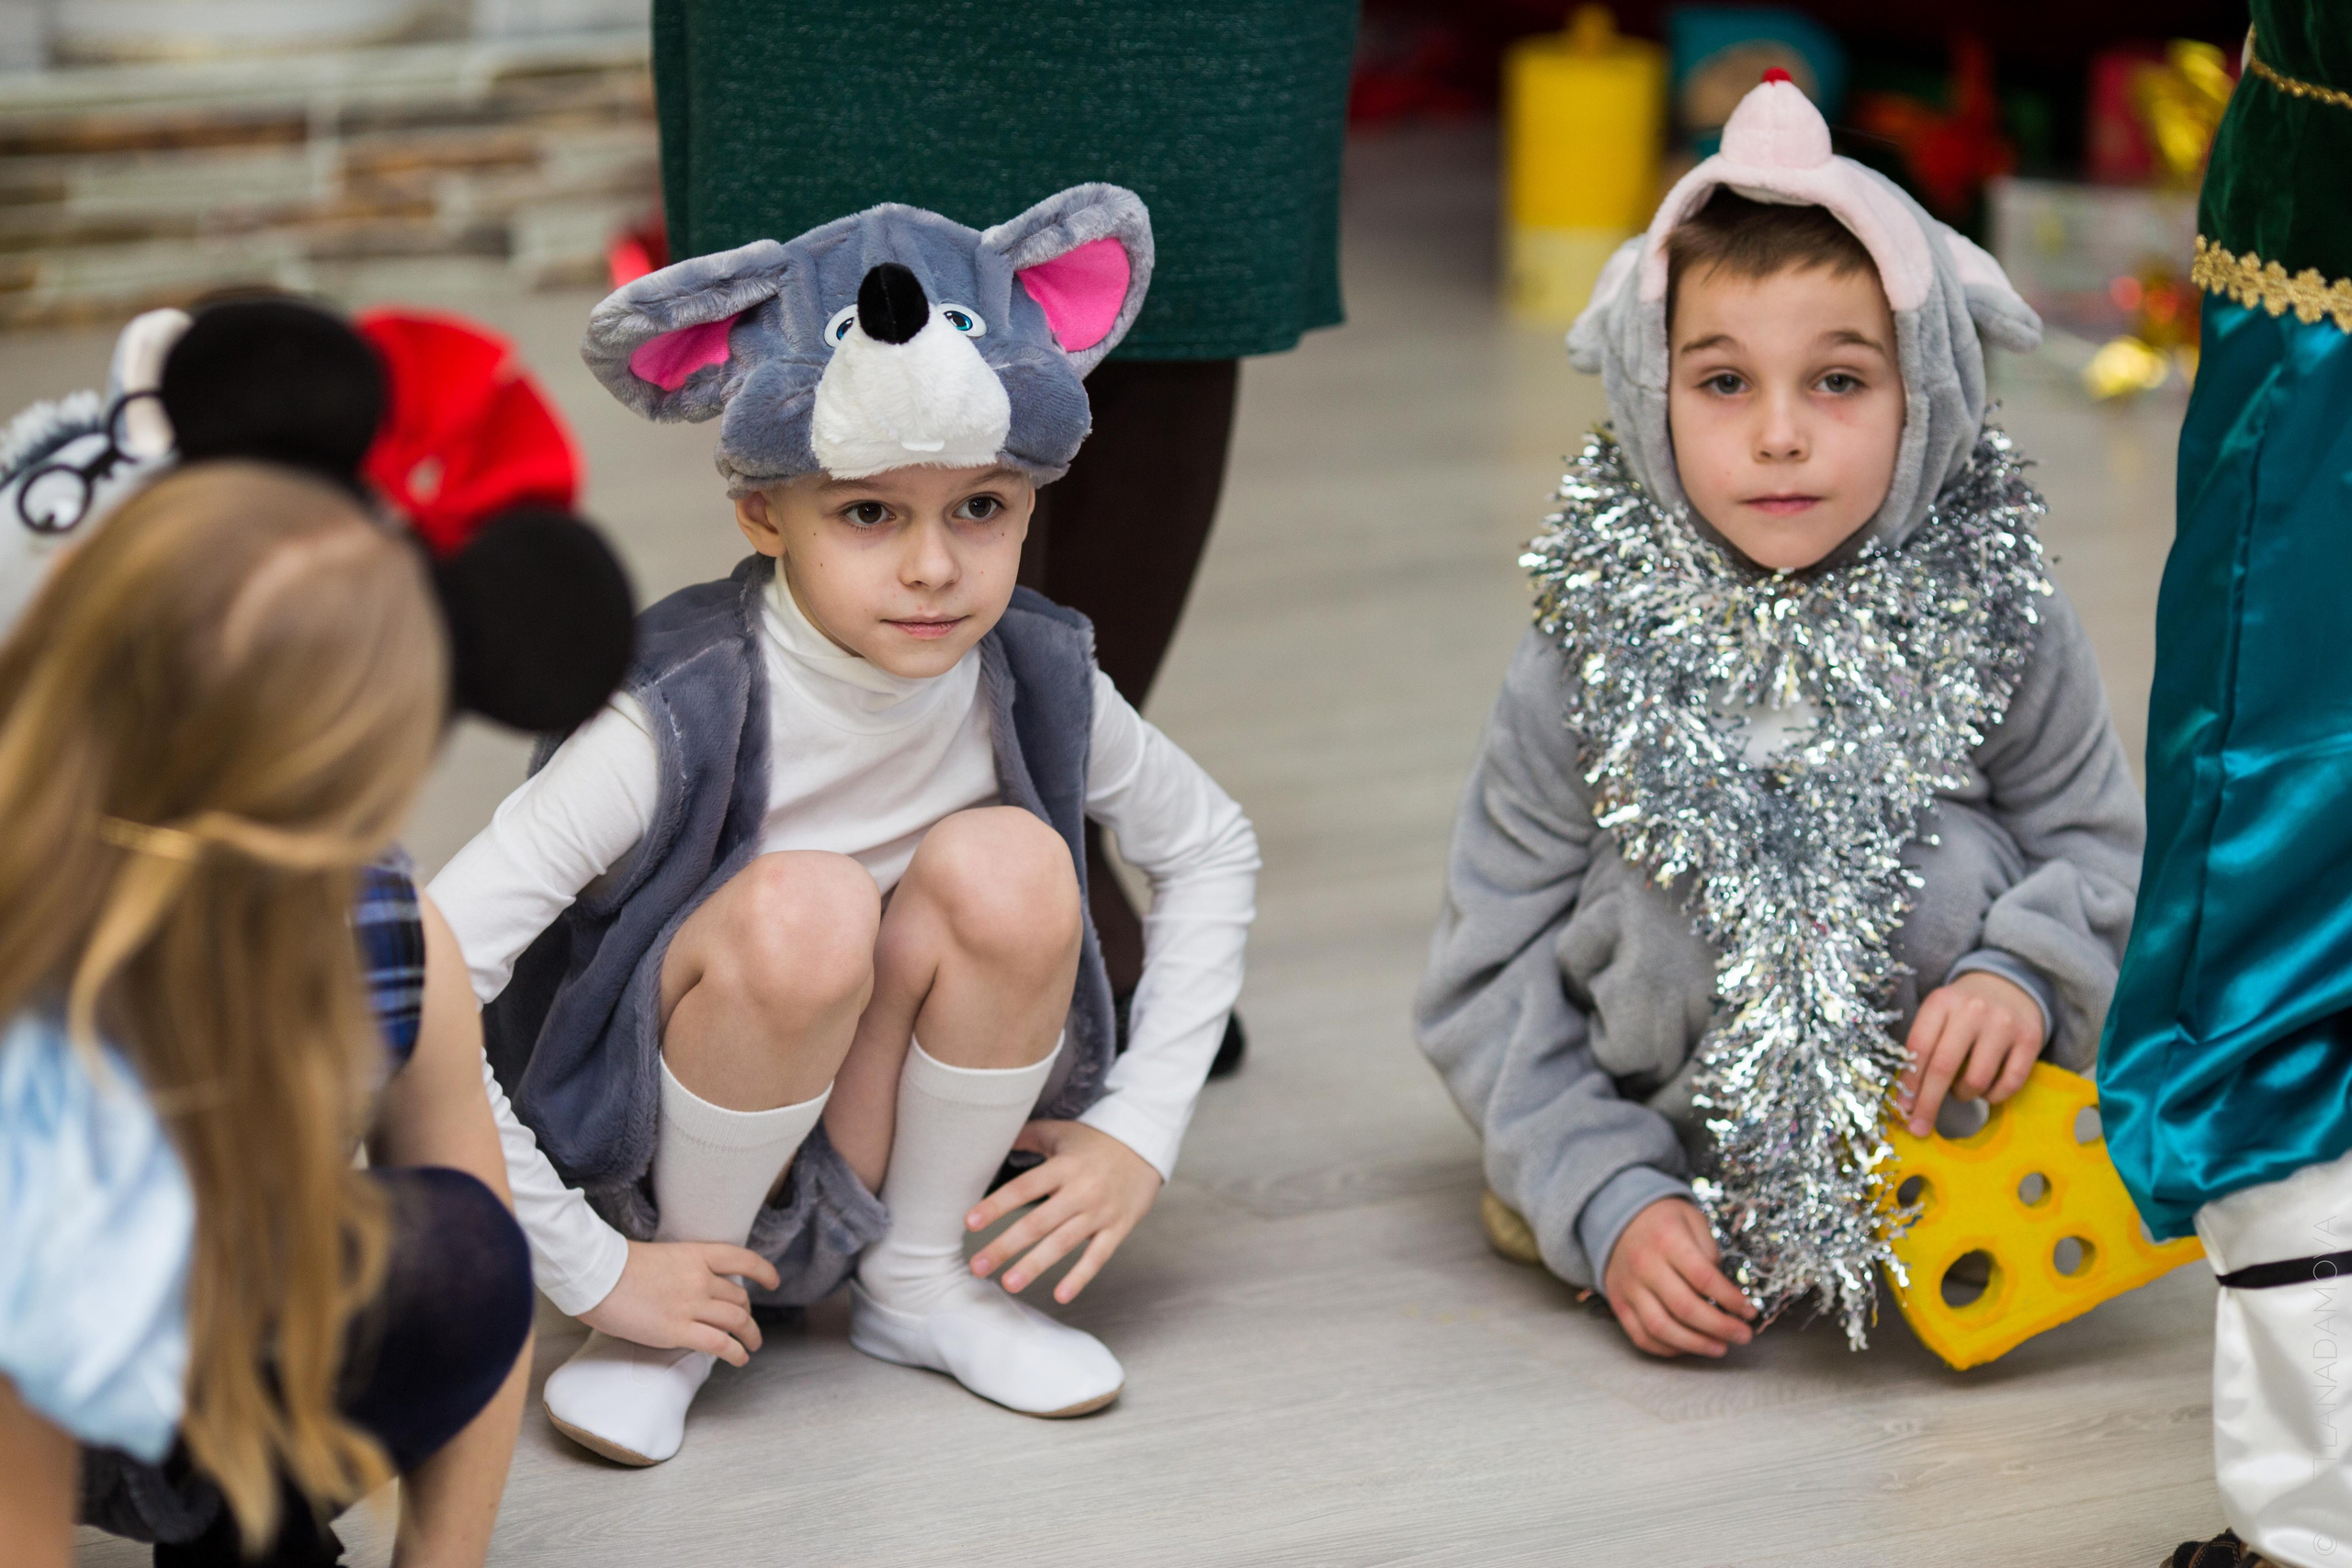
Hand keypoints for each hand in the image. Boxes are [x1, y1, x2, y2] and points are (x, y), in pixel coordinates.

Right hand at [576, 1239, 781, 1365]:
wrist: (597, 1276)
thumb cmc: (616, 1266)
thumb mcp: (660, 1257)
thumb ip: (681, 1271)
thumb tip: (689, 1288)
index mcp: (696, 1255)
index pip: (741, 1259)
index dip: (763, 1271)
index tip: (772, 1281)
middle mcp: (700, 1279)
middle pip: (739, 1297)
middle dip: (748, 1313)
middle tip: (747, 1324)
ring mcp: (691, 1305)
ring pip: (736, 1321)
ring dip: (750, 1335)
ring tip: (752, 1345)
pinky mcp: (678, 1331)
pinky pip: (719, 1344)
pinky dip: (735, 1352)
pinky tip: (739, 1358)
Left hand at [965, 1120, 1162, 1302]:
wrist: (1146, 1144)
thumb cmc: (1095, 1141)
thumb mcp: (1061, 1132)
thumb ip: (1027, 1136)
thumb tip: (991, 1137)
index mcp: (1064, 1166)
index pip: (1024, 1188)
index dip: (997, 1205)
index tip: (970, 1222)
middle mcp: (1081, 1191)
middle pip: (1038, 1222)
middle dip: (1006, 1246)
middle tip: (977, 1265)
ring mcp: (1101, 1212)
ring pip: (1063, 1243)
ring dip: (1035, 1265)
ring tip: (1008, 1283)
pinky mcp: (1118, 1228)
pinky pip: (1098, 1257)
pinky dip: (1080, 1277)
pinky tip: (1060, 1295)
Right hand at [1601, 1198, 1756, 1358]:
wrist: (1617, 1217)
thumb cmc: (1664, 1221)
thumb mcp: (1693, 1220)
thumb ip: (1710, 1252)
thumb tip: (1724, 1291)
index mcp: (1667, 1240)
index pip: (1703, 1278)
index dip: (1731, 1299)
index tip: (1750, 1311)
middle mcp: (1645, 1266)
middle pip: (1685, 1308)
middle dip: (1720, 1327)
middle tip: (1743, 1335)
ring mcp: (1629, 1287)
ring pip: (1661, 1328)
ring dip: (1695, 1344)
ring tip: (1719, 1347)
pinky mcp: (1618, 1303)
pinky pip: (1640, 1335)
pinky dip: (1666, 1348)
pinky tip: (1688, 1347)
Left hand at [1899, 970, 2044, 1136]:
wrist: (2008, 984)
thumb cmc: (1962, 1010)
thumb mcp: (1938, 1016)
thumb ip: (1924, 1048)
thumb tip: (1907, 1101)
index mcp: (1941, 1002)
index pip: (1919, 1048)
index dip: (1909, 1083)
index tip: (1902, 1110)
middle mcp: (1972, 1010)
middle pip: (1944, 1067)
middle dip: (1928, 1103)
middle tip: (1919, 1128)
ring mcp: (2004, 1024)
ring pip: (1976, 1079)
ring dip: (1963, 1095)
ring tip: (1960, 1090)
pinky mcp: (2031, 1039)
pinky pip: (2009, 1083)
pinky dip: (1993, 1096)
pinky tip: (1986, 1090)